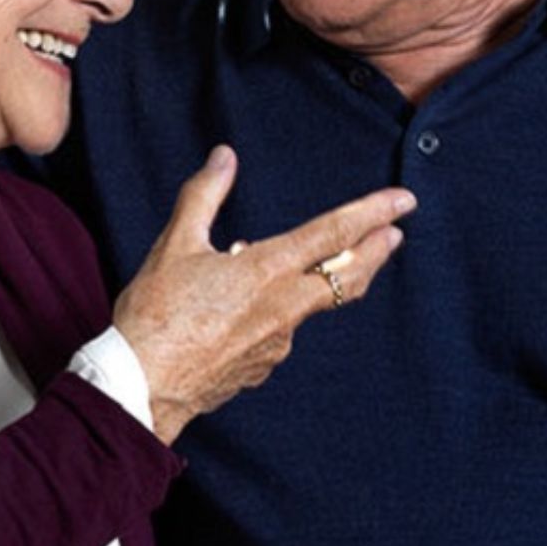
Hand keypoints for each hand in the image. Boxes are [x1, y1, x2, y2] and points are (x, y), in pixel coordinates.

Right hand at [112, 147, 414, 442]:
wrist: (142, 388)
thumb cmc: (155, 316)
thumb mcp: (174, 245)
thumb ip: (204, 195)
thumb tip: (224, 157)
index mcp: (267, 271)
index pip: (333, 234)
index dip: (372, 213)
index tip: (403, 201)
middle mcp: (284, 308)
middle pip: (347, 277)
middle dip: (375, 252)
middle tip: (395, 234)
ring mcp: (278, 343)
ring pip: (312, 304)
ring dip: (323, 280)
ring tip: (323, 263)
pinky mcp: (262, 367)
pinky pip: (281, 331)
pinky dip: (281, 310)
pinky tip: (258, 307)